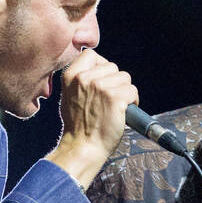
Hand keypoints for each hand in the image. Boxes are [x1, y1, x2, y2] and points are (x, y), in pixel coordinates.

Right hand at [48, 48, 137, 187]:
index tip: (103, 80)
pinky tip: (123, 112)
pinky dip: (133, 102)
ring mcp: (99, 86)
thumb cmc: (78, 127)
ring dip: (124, 92)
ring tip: (115, 108)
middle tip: (108, 101)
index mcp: (70, 76)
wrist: (82, 147)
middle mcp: (84, 78)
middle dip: (115, 82)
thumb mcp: (69, 96)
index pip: (91, 55)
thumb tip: (98, 69)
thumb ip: (80, 80)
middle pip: (112, 67)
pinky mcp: (115, 97)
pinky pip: (132, 91)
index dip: (101, 66)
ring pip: (124, 78)